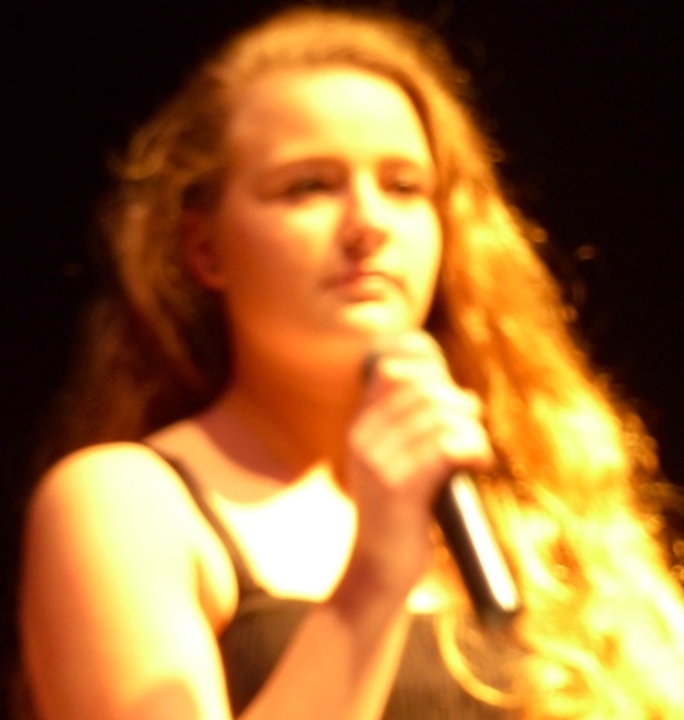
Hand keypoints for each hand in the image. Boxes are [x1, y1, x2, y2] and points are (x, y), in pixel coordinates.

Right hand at [345, 332, 492, 599]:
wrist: (379, 571)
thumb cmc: (400, 514)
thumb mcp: (396, 462)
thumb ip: (416, 427)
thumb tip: (465, 395)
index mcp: (359, 427)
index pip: (393, 373)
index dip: (432, 375)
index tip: (456, 401)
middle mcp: (362, 438)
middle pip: (422, 391)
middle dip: (459, 403)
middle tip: (475, 425)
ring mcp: (377, 462)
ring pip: (439, 417)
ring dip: (471, 429)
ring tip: (478, 450)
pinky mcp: (399, 488)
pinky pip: (447, 447)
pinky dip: (474, 448)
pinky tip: (480, 463)